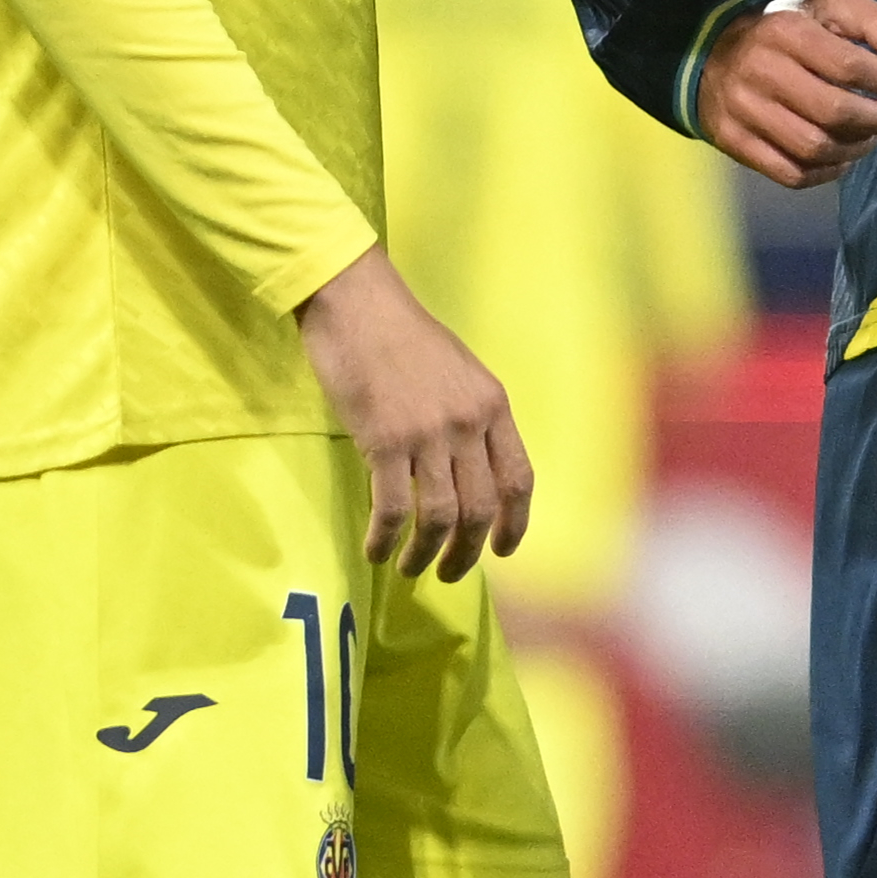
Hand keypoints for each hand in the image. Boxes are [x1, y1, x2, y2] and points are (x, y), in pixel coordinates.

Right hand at [296, 248, 532, 579]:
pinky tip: (376, 551)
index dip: (515, 524)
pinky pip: (393, 508)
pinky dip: (386, 539)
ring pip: (439, 517)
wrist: (359, 304)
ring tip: (410, 568)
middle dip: (468, 552)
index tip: (503, 551)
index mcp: (493, 406)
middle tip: (449, 573)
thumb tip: (470, 470)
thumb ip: (471, 418)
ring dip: (426, 554)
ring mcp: (428, 433)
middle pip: (482, 508)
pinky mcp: (384, 440)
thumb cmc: (403, 336)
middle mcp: (469, 424)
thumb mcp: (459, 372)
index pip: (518, 480)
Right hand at [698, 0, 876, 187]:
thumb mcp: (830, 5)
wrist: (713, 48)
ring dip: (858, 148)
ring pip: (814, 148)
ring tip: (876, 134)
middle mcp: (760, 71)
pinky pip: (790, 173)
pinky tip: (845, 157)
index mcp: (786, 32)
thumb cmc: (788, 27)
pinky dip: (827, 173)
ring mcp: (742, 111)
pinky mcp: (733, 141)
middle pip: (835, 111)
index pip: (850, 65)